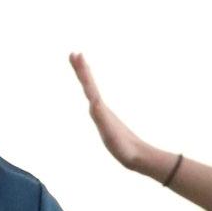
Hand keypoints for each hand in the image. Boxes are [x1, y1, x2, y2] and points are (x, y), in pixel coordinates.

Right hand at [69, 54, 158, 175]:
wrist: (137, 157)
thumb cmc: (125, 148)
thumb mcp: (111, 132)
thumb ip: (103, 119)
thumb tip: (94, 103)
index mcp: (101, 108)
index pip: (89, 85)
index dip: (82, 71)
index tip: (76, 54)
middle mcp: (101, 108)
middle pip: (89, 84)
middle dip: (81, 69)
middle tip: (74, 53)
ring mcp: (103, 114)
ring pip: (92, 91)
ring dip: (86, 78)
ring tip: (81, 65)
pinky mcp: (106, 122)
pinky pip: (95, 101)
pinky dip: (90, 92)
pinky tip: (91, 93)